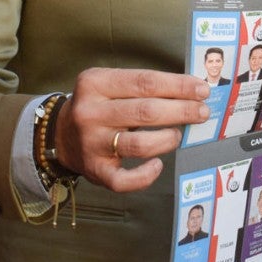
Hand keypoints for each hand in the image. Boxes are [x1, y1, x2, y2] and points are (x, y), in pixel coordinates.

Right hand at [54, 68, 211, 192]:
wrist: (59, 134)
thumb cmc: (100, 105)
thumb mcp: (112, 85)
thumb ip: (145, 86)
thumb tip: (193, 91)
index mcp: (95, 83)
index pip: (145, 82)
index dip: (179, 86)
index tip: (202, 90)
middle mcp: (89, 113)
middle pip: (146, 112)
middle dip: (182, 111)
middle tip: (202, 112)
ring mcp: (90, 143)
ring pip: (139, 145)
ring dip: (168, 139)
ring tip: (177, 135)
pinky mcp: (93, 170)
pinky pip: (123, 180)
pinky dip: (145, 175)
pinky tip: (157, 165)